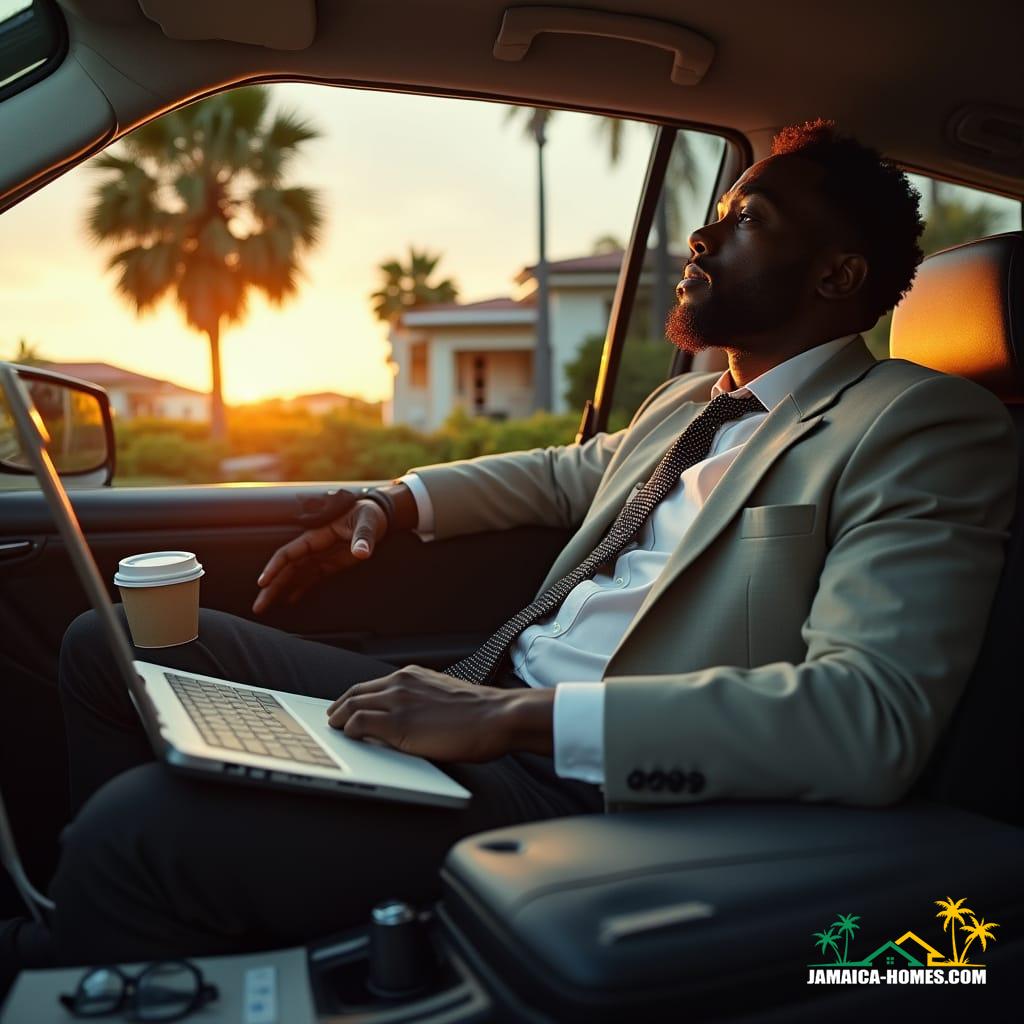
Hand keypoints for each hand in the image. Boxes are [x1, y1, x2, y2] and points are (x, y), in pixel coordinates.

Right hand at [252, 499, 385, 613]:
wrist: (379, 516)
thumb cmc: (370, 515)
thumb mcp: (368, 523)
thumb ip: (363, 538)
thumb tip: (362, 552)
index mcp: (316, 536)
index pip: (288, 553)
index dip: (274, 567)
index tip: (263, 582)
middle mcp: (313, 548)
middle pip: (285, 569)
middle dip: (270, 587)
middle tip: (258, 607)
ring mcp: (320, 556)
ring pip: (294, 575)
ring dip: (279, 591)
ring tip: (264, 608)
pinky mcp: (330, 564)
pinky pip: (310, 578)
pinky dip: (299, 589)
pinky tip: (290, 601)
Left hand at [326, 665, 554, 761]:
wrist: (499, 716)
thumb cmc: (481, 713)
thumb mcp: (444, 697)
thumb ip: (421, 702)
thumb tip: (408, 718)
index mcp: (412, 676)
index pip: (371, 685)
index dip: (353, 698)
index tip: (346, 708)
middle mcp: (401, 683)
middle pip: (355, 693)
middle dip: (339, 707)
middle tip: (332, 720)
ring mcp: (398, 701)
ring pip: (352, 706)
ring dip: (339, 719)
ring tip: (334, 730)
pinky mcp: (398, 724)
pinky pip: (359, 724)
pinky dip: (349, 730)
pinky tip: (348, 738)